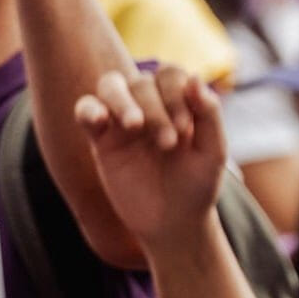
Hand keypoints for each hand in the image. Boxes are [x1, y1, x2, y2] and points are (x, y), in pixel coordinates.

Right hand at [75, 67, 224, 253]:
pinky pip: (85, 110)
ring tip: (135, 125)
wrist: (173, 222)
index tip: (186, 130)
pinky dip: (88, 109)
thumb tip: (195, 76)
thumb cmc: (197, 185)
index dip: (176, 94)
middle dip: (157, 109)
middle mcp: (150, 106)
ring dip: (122, 100)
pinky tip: (99, 120)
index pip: (170, 74)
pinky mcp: (101, 140)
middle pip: (142, 81)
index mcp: (179, 103)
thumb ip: (208, 113)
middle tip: (168, 143)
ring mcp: (123, 121)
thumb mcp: (213, 151)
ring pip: (111, 85)